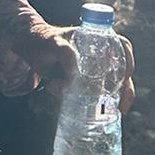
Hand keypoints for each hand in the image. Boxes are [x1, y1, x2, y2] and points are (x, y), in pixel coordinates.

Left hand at [18, 24, 135, 112]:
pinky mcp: (82, 84)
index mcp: (95, 38)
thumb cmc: (41, 40)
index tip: (127, 74)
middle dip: (126, 88)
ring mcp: (91, 70)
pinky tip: (99, 115)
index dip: (128, 59)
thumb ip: (65, 54)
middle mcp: (97, 55)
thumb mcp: (52, 43)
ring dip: (116, 99)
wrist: (26, 48)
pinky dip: (100, 105)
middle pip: (122, 69)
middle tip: (121, 105)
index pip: (121, 45)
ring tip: (115, 112)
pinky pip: (97, 94)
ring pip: (112, 84)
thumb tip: (76, 76)